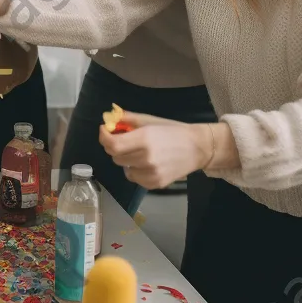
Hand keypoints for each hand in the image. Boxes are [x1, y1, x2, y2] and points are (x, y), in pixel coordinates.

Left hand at [98, 112, 213, 189]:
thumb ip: (127, 119)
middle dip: (115, 147)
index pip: (112, 144)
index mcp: (144, 139)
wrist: (197, 148)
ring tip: (137, 152)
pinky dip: (135, 171)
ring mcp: (152, 174)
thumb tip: (107, 118)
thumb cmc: (171, 130)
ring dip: (125, 160)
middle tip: (123, 140)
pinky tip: (145, 163)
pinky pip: (135, 178)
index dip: (104, 137)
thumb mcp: (148, 119)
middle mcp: (146, 158)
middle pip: (116, 156)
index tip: (105, 130)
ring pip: (124, 169)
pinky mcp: (156, 184)